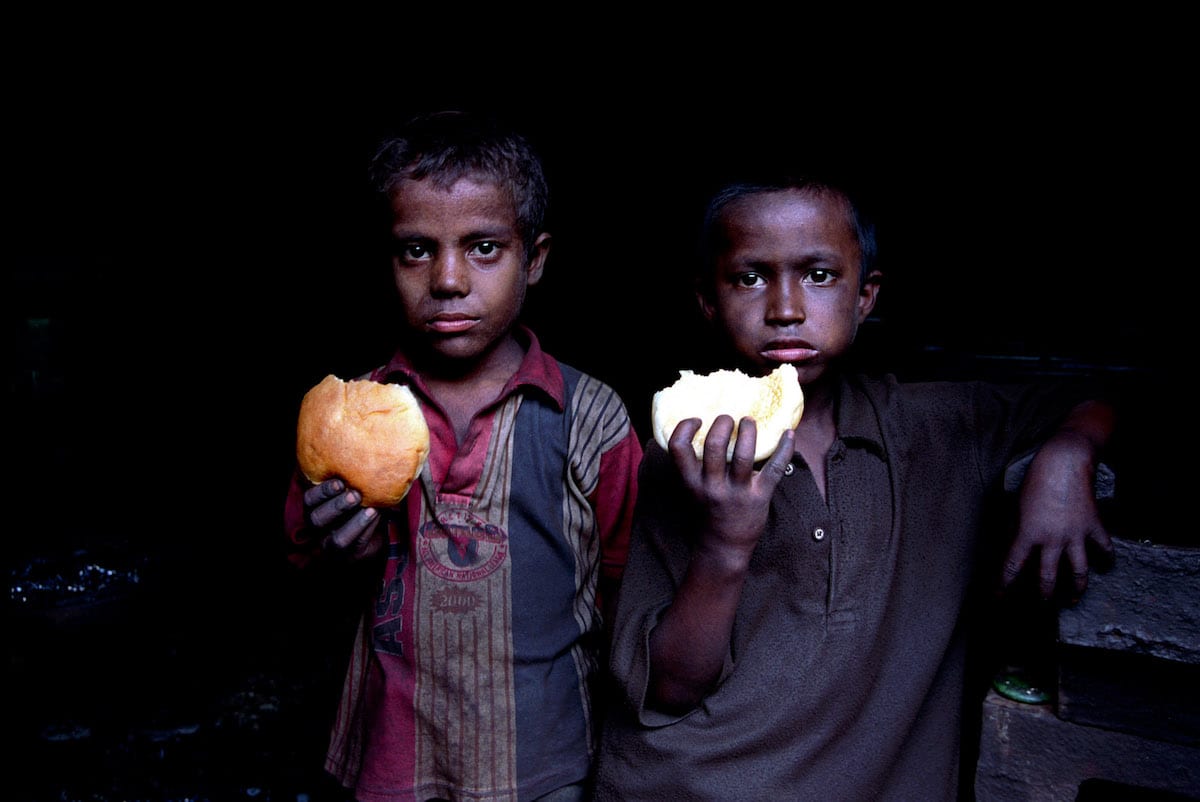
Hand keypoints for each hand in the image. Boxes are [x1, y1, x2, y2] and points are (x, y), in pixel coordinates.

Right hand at [303, 478, 384, 561]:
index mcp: (315, 508)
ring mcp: (333, 545)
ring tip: (371, 509)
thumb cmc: (360, 503)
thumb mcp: (352, 490)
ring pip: (338, 539)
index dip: (322, 492)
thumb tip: (367, 458)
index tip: (339, 482)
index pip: (309, 500)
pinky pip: (358, 544)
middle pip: (318, 520)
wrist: (376, 530)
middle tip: (356, 495)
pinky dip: (368, 529)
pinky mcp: (351, 556)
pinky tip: (377, 516)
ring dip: (354, 522)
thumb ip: (352, 480)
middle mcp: (319, 529)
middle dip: (337, 506)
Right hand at [669, 415, 794, 564]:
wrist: (724, 547)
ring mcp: (737, 492)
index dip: (685, 427)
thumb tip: (704, 431)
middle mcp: (712, 486)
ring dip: (748, 430)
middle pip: (715, 445)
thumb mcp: (692, 490)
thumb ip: (695, 466)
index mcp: (692, 482)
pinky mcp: (760, 497)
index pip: (678, 448)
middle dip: (722, 423)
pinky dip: (784, 448)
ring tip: (748, 421)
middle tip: (728, 418)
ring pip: (743, 454)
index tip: (697, 419)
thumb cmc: (708, 513)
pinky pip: (774, 468)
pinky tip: (788, 433)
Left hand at [1001, 435, 1113, 600]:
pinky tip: (1106, 565)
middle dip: (1043, 595)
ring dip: (1075, 589)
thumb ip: (1016, 529)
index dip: (1004, 584)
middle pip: (1047, 577)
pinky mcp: (1093, 526)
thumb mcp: (1016, 506)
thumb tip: (1013, 547)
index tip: (999, 597)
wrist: (1064, 463)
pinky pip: (1104, 548)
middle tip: (1041, 606)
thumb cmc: (1034, 480)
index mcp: (1027, 533)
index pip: (1012, 566)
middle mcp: (1051, 539)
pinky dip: (1107, 558)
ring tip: (1071, 599)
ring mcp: (1075, 534)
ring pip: (1078, 571)